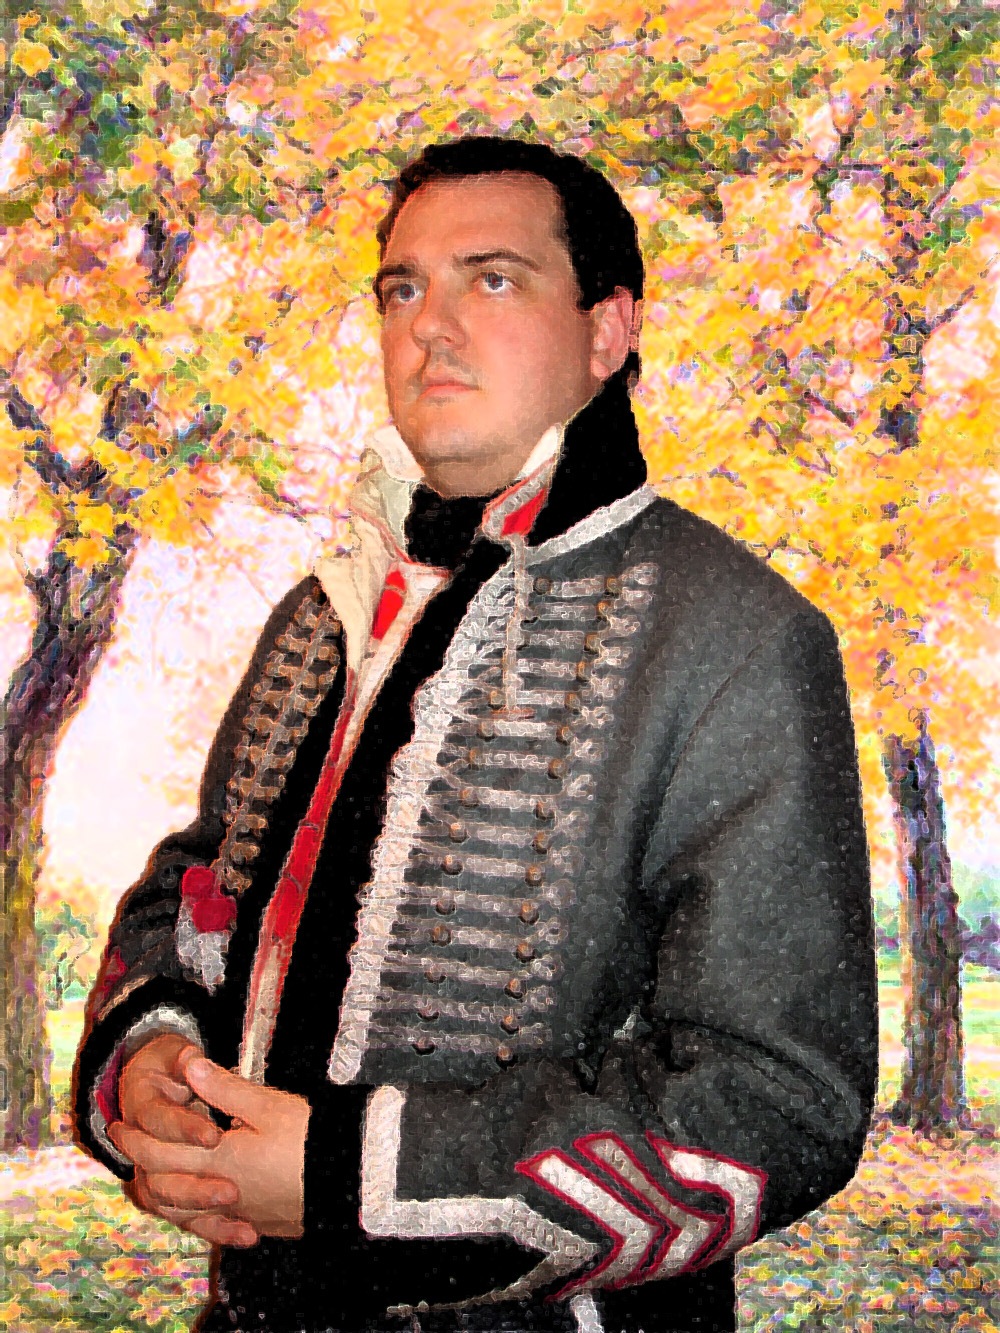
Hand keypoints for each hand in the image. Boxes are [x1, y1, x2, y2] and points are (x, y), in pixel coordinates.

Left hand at [111, 1052, 309, 1242]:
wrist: (350, 1180)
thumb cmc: (310, 1137)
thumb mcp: (268, 1105)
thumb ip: (224, 1089)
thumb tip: (188, 1066)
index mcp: (218, 1159)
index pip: (159, 1153)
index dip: (135, 1138)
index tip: (119, 1122)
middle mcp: (219, 1192)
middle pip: (163, 1182)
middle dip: (139, 1159)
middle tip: (125, 1139)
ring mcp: (236, 1212)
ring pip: (181, 1209)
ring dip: (160, 1188)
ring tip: (152, 1172)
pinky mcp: (254, 1222)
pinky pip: (209, 1223)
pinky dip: (191, 1211)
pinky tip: (196, 1202)